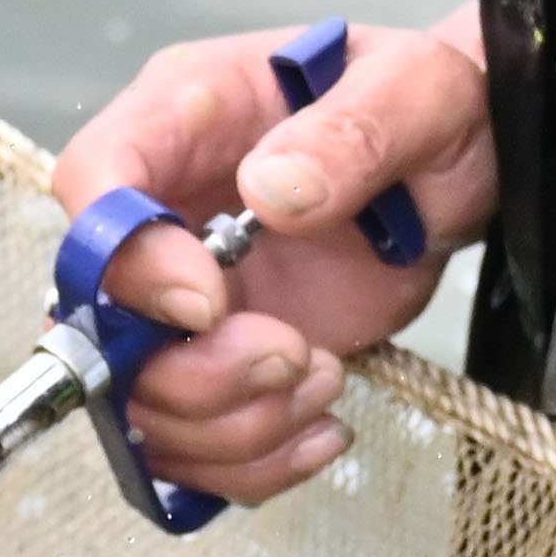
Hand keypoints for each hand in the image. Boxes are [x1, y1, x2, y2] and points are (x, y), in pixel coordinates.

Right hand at [38, 8, 494, 504]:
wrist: (463, 168)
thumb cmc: (429, 110)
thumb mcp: (414, 93)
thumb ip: (350, 132)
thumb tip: (271, 191)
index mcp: (184, 119)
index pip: (92, 184)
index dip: (125, 261)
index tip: (212, 303)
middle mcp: (163, 214)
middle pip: (99, 321)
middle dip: (194, 371)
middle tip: (296, 353)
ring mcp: (186, 300)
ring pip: (142, 401)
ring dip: (233, 425)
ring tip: (326, 379)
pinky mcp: (225, 364)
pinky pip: (195, 445)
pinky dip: (253, 463)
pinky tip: (324, 429)